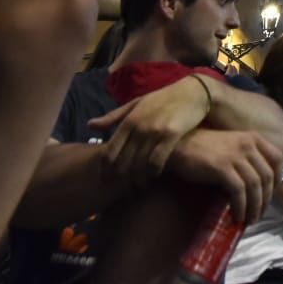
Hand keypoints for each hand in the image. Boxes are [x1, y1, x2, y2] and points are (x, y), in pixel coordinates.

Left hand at [88, 76, 211, 185]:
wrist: (192, 92)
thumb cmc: (162, 99)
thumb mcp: (135, 104)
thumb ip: (113, 117)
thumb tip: (89, 126)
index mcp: (128, 120)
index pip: (109, 152)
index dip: (106, 170)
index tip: (106, 181)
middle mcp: (138, 127)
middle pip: (122, 162)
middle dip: (120, 181)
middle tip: (121, 191)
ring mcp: (155, 131)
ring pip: (139, 165)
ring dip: (136, 181)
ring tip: (137, 190)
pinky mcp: (171, 135)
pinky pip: (157, 161)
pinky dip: (153, 173)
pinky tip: (153, 177)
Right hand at [167, 129, 282, 222]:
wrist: (179, 145)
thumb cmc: (204, 148)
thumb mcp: (232, 145)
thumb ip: (247, 158)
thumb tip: (259, 185)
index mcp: (253, 137)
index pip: (277, 158)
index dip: (278, 179)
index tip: (271, 194)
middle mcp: (247, 144)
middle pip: (267, 176)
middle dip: (266, 199)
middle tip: (259, 214)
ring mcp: (235, 155)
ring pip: (254, 185)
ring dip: (255, 207)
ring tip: (250, 220)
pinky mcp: (222, 167)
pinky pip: (238, 191)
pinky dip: (241, 206)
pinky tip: (237, 216)